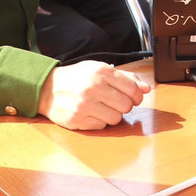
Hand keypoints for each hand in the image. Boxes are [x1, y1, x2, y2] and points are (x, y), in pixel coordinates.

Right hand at [38, 61, 152, 129]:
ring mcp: (84, 105)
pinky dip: (100, 121)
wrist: (48, 88)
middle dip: (125, 106)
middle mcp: (93, 87)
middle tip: (116, 102)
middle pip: (127, 105)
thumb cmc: (77, 78)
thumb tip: (147, 88)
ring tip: (103, 107)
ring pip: (116, 118)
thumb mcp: (100, 69)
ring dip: (113, 114)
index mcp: (102, 72)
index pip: (133, 89)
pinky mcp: (77, 120)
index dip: (138, 96)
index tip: (135, 97)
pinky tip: (92, 113)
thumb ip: (126, 78)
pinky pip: (102, 126)